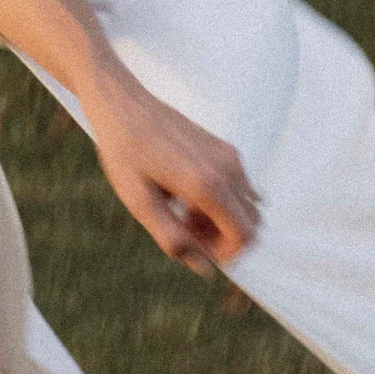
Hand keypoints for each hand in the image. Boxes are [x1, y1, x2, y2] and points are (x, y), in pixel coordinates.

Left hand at [91, 78, 261, 275]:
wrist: (122, 105)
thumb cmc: (125, 153)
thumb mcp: (139, 203)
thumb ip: (172, 239)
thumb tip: (205, 268)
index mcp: (207, 184)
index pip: (245, 236)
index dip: (227, 255)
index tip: (197, 251)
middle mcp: (228, 168)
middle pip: (252, 223)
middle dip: (225, 239)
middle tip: (186, 231)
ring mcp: (229, 154)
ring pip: (246, 206)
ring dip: (222, 220)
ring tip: (182, 212)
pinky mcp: (224, 146)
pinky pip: (239, 186)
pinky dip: (222, 200)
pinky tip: (187, 194)